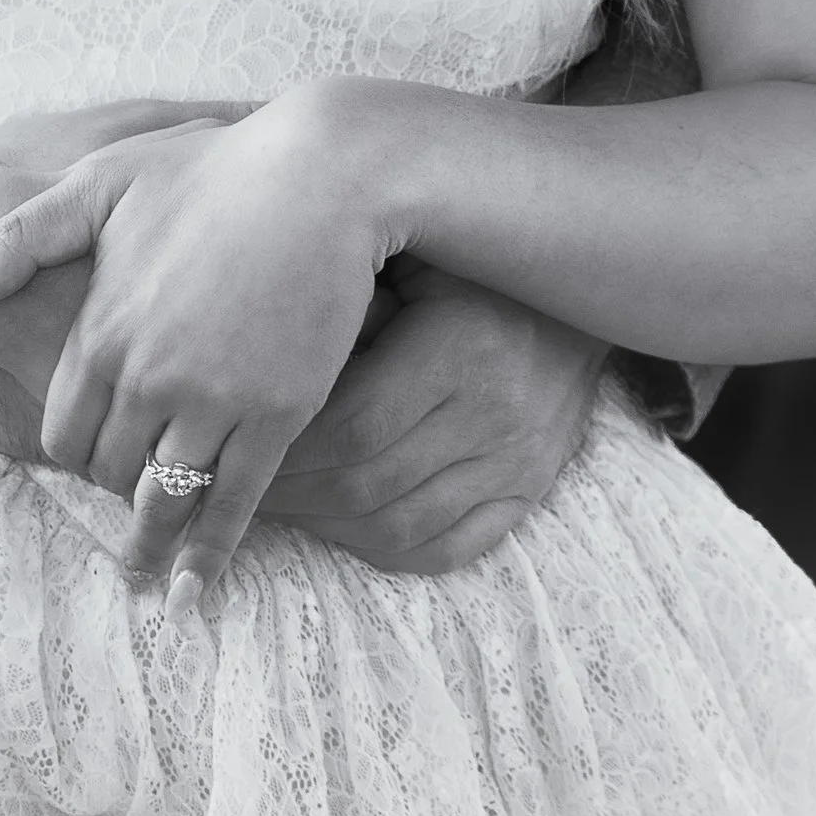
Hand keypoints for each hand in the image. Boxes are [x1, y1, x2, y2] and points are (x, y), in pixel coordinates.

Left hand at [0, 93, 398, 611]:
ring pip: (166, 499)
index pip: (61, 434)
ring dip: (155, 541)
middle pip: (110, 472)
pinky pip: (235, 504)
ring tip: (149, 576)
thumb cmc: (210, 170)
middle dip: (118, 490)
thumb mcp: (97, 183)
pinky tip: (198, 592)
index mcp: (98, 332)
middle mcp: (146, 378)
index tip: (95, 458)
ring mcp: (213, 401)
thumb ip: (13, 243)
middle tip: (133, 505)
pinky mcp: (277, 415)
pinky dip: (212, 554)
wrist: (322, 172)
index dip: (74, 454)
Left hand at [259, 261, 608, 573]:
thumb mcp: (413, 267)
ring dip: (324, 527)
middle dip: (290, 496)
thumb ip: (347, 312)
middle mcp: (494, 412)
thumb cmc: (468, 271)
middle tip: (240, 485)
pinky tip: (339, 526)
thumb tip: (256, 371)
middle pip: (366, 484)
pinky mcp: (528, 491)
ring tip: (279, 507)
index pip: (352, 429)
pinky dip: (383, 549)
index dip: (286, 452)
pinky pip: (446, 549)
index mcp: (459, 349)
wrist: (576, 296)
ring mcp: (516, 462)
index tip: (241, 448)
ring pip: (399, 526)